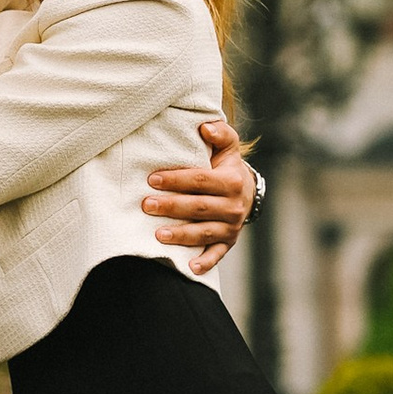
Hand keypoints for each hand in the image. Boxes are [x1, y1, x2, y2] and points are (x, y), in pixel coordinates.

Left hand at [142, 116, 257, 265]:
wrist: (246, 191)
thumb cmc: (226, 165)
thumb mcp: (228, 146)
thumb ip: (219, 133)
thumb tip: (205, 127)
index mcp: (232, 181)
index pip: (201, 180)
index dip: (176, 179)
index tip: (152, 179)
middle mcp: (234, 206)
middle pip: (199, 207)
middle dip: (172, 206)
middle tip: (146, 205)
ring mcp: (231, 227)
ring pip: (204, 232)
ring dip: (181, 235)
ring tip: (158, 234)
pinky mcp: (227, 243)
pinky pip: (216, 255)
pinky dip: (204, 262)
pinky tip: (189, 267)